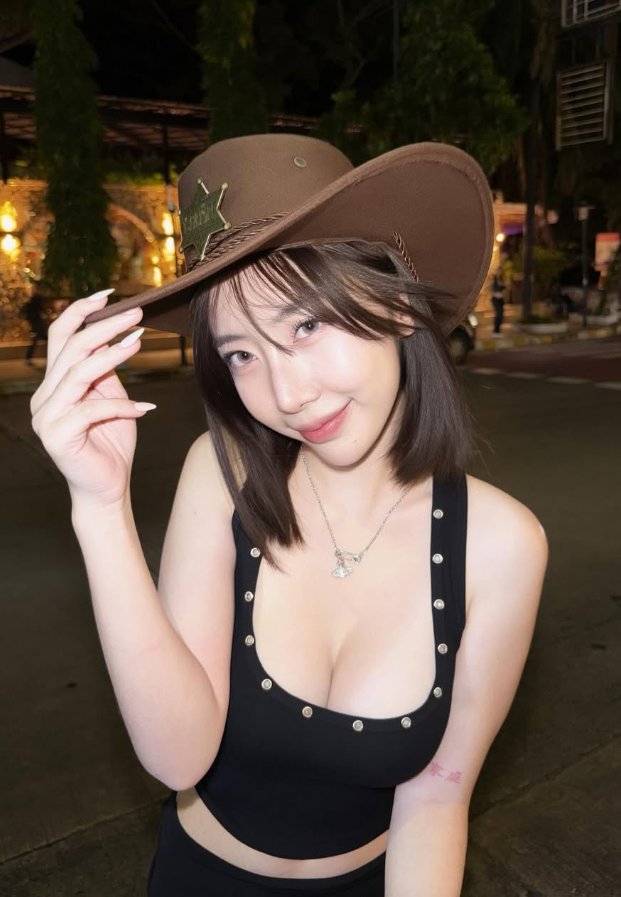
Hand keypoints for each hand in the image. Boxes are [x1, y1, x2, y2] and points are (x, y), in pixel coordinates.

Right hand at [30, 290, 155, 509]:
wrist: (107, 489)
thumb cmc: (111, 443)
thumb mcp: (111, 398)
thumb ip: (107, 371)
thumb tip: (119, 335)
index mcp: (52, 384)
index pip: (59, 337)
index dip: (81, 312)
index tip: (109, 294)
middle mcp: (43, 397)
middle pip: (70, 349)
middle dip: (105, 328)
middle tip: (138, 317)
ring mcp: (46, 417)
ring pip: (78, 374)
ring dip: (112, 356)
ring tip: (140, 344)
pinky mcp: (57, 437)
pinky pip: (92, 410)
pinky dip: (122, 406)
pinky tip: (146, 408)